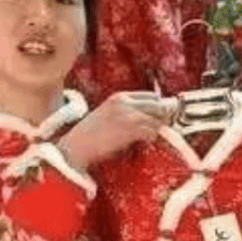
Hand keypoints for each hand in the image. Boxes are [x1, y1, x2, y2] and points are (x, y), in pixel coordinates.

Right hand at [57, 91, 177, 170]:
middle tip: (162, 126)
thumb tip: (151, 115)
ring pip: (157, 120)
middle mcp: (126, 104)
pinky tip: (144, 142)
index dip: (159, 106)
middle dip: (164, 117)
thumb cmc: (92, 132)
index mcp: (120, 97)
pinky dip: (151, 138)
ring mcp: (128, 117)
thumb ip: (127, 109)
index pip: (152, 96)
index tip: (161, 115)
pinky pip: (151, 132)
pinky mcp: (129, 131)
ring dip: (157, 130)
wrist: (77, 145)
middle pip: (159, 106)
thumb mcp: (108, 112)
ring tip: (148, 136)